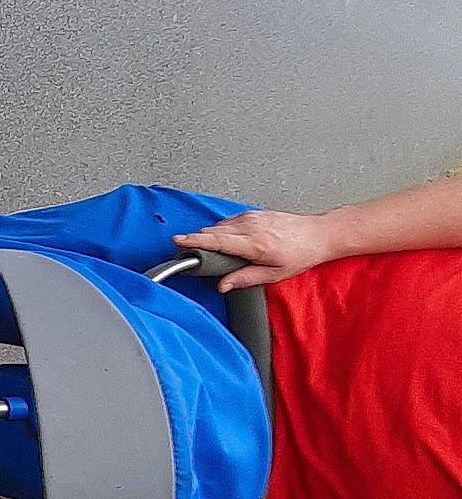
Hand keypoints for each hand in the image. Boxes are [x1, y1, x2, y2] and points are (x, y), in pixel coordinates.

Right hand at [171, 210, 338, 290]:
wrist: (319, 235)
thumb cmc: (301, 253)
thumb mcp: (274, 274)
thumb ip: (245, 279)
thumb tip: (223, 285)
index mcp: (254, 244)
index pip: (216, 240)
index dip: (194, 241)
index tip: (178, 240)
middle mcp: (251, 227)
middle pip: (212, 231)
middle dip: (196, 239)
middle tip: (186, 250)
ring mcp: (252, 217)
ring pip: (219, 225)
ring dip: (209, 235)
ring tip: (205, 246)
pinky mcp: (254, 213)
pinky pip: (229, 221)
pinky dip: (221, 229)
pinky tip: (225, 238)